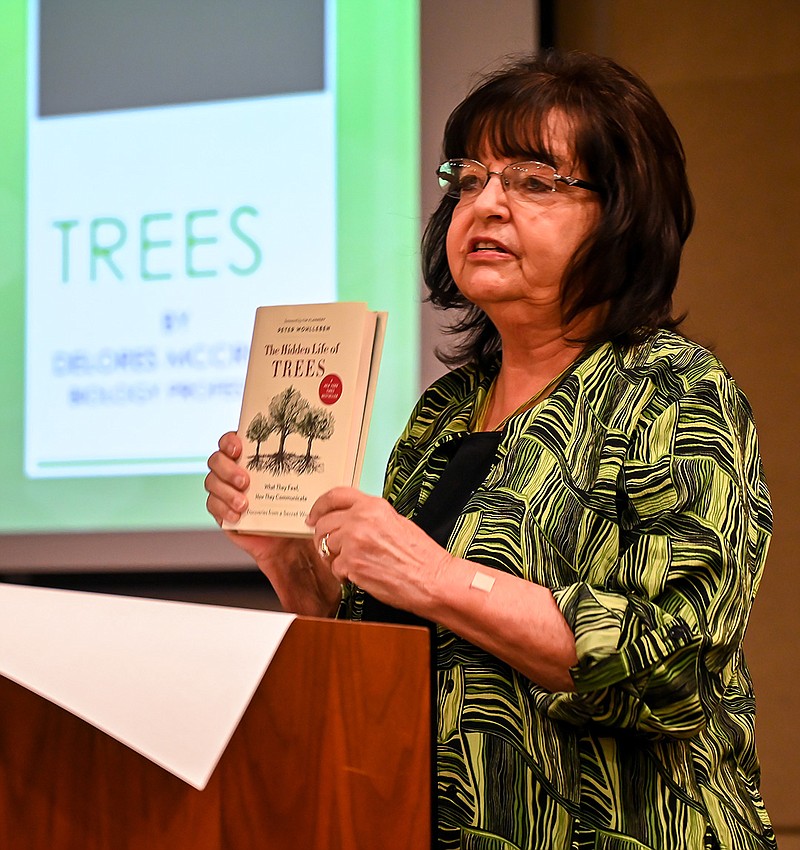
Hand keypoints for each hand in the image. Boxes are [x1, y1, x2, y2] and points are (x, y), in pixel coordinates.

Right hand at [206, 432, 340, 614]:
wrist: (292, 545)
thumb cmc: (299, 513)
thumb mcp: (306, 488)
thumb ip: (308, 469)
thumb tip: (326, 452)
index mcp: (254, 460)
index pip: (232, 440)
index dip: (230, 440)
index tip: (239, 447)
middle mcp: (236, 473)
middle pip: (216, 460)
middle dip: (227, 468)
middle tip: (246, 481)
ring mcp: (227, 492)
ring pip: (212, 482)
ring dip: (225, 491)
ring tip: (244, 503)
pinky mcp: (222, 512)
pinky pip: (212, 505)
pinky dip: (222, 509)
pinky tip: (239, 516)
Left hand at [307, 487, 452, 615]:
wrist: (433, 580)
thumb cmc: (421, 556)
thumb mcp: (396, 522)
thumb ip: (370, 517)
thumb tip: (349, 520)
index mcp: (374, 506)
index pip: (335, 496)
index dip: (319, 506)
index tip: (313, 515)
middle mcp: (361, 520)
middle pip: (324, 523)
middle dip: (323, 536)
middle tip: (330, 547)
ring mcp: (354, 542)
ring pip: (325, 546)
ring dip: (334, 556)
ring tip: (353, 563)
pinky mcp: (351, 564)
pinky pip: (334, 567)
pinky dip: (343, 574)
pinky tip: (359, 574)